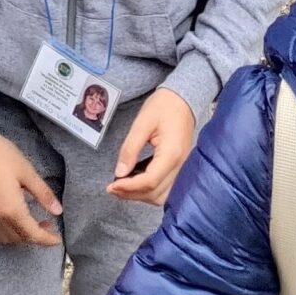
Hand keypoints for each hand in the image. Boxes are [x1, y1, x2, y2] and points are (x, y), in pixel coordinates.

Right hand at [0, 132, 61, 245]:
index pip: (33, 234)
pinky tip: (10, 221)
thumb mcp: (26, 171)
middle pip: (20, 239)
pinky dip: (5, 234)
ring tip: (29, 222)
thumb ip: (43, 194)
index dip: (47, 240)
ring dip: (20, 236)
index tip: (58, 239)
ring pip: (6, 239)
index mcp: (12, 210)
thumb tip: (58, 211)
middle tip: (47, 224)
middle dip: (36, 236)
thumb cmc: (1, 156)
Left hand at [108, 86, 194, 204]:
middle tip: (112, 188)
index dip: (129, 187)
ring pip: (161, 195)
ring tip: (121, 186)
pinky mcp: (179, 167)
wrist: (183, 98)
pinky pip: (165, 187)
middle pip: (155, 193)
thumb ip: (130, 148)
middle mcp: (180, 166)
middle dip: (132, 194)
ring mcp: (181, 168)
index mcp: (171, 153)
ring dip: (141, 195)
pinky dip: (149, 189)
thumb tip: (119, 172)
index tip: (112, 186)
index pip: (150, 181)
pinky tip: (135, 181)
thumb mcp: (142, 122)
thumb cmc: (164, 105)